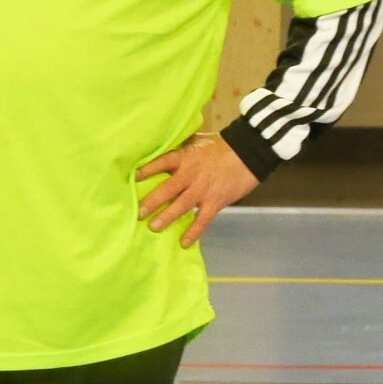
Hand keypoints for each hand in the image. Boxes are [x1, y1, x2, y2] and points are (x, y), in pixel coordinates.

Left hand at [135, 131, 259, 247]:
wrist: (250, 152)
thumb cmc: (222, 145)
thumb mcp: (198, 141)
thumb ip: (181, 147)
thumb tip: (163, 146)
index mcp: (185, 158)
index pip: (161, 163)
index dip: (146, 170)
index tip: (132, 179)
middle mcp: (191, 174)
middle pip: (167, 189)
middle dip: (151, 202)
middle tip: (137, 213)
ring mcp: (203, 189)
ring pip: (181, 206)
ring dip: (167, 217)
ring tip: (153, 228)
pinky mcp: (216, 201)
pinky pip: (202, 220)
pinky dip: (193, 232)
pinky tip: (184, 243)